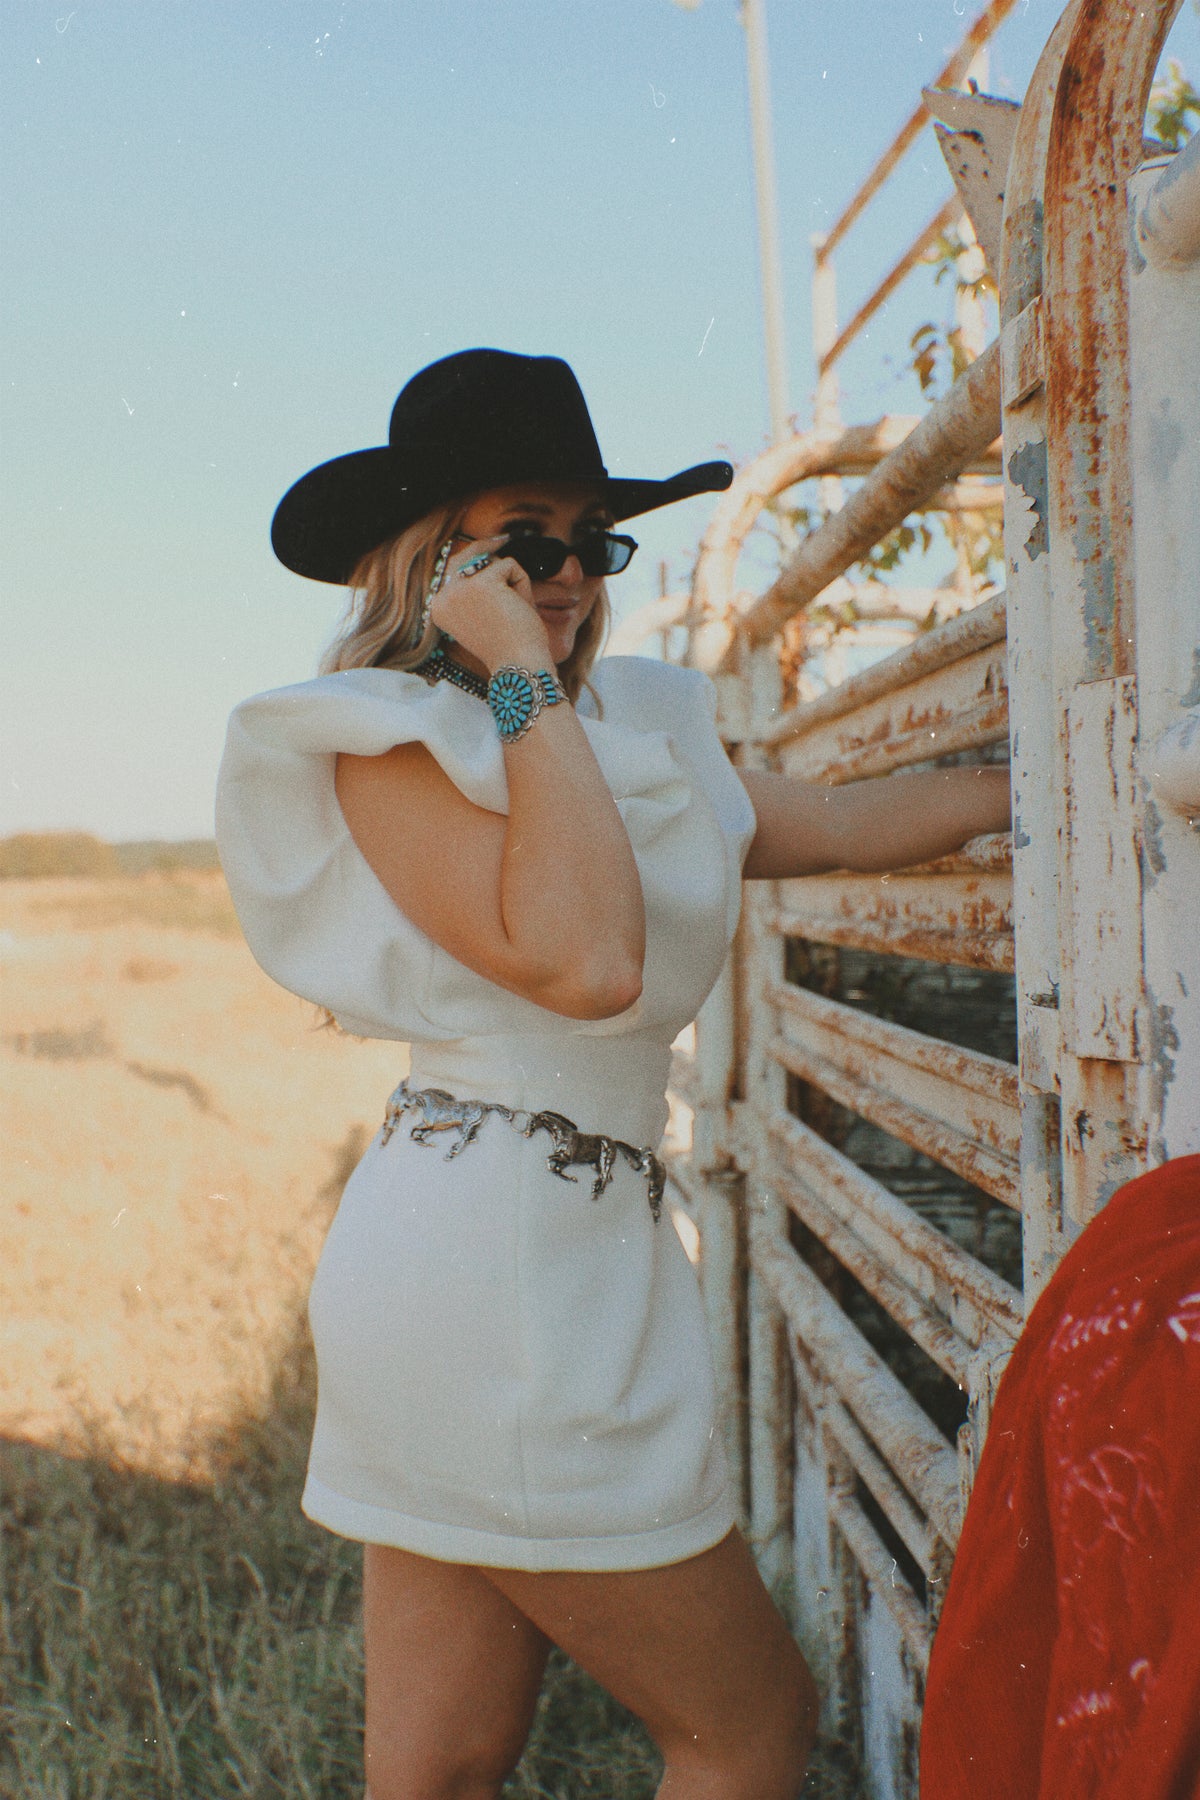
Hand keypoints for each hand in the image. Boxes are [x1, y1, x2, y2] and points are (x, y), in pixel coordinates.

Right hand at [430, 536, 551, 672]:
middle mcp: (443, 597)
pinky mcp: (482, 582)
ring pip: (492, 563)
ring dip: (510, 582)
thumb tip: (485, 559)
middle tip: (505, 539)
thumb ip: (475, 592)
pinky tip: (521, 607)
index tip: (489, 547)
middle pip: (465, 557)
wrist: (518, 664)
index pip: (452, 571)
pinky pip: (509, 565)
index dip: (473, 561)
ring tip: (515, 610)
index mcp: (438, 608)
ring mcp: (460, 588)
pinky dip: (522, 584)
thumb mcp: (482, 617)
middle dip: (486, 546)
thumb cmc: (507, 646)